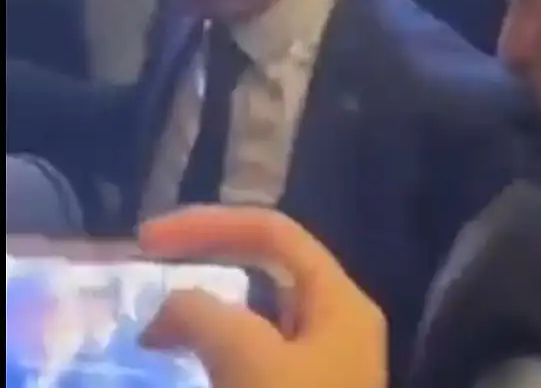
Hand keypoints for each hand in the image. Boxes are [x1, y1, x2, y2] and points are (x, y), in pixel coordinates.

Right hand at [139, 206, 385, 387]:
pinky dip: (216, 355)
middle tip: (147, 274)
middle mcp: (339, 325)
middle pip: (269, 270)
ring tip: (153, 330)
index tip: (146, 241)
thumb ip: (204, 317)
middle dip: (209, 263)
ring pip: (258, 320)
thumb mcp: (249, 361)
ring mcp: (324, 367)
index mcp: (342, 301)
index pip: (275, 233)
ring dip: (207, 317)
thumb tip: (170, 307)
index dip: (210, 224)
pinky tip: (183, 366)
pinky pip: (254, 361)